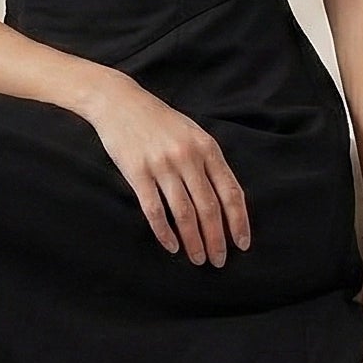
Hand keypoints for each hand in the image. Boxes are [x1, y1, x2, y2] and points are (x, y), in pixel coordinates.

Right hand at [81, 74, 251, 266]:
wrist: (120, 102)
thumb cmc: (159, 121)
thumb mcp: (192, 133)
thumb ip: (208, 161)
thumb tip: (226, 199)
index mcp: (207, 147)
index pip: (230, 191)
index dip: (238, 221)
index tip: (242, 244)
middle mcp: (187, 156)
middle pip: (209, 207)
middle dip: (217, 239)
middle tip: (219, 260)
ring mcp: (162, 164)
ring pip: (184, 213)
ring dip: (193, 241)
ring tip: (198, 259)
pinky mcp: (137, 172)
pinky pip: (154, 210)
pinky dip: (164, 232)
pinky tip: (171, 246)